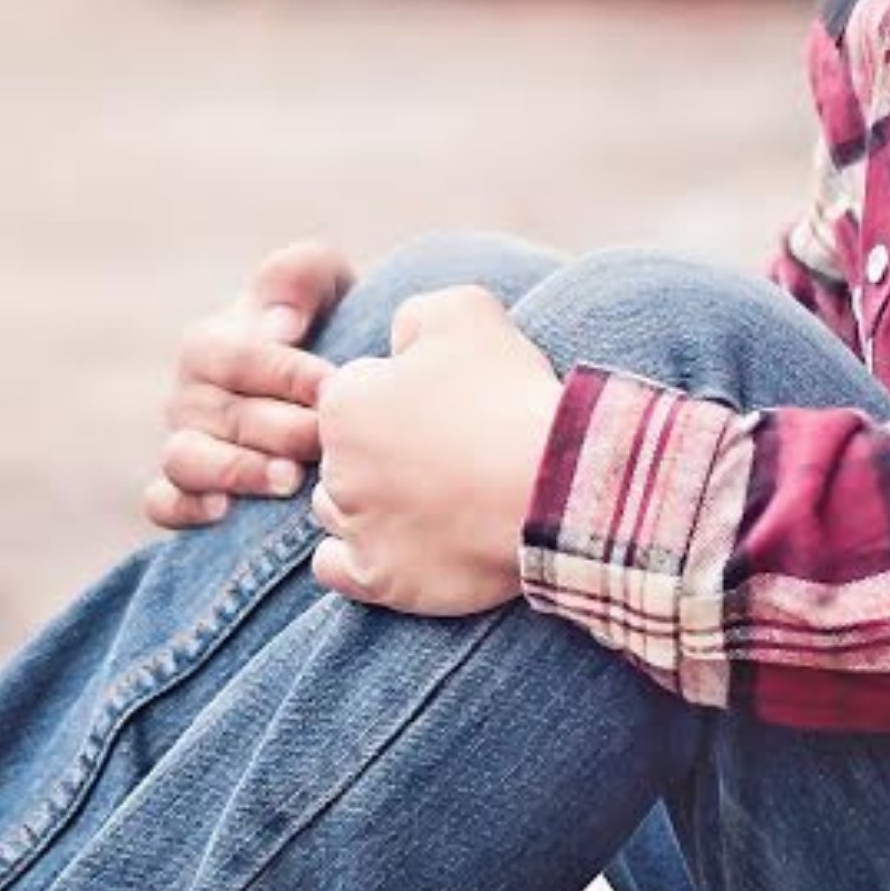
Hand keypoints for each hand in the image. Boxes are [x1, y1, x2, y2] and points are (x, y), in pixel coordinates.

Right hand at [142, 239, 356, 529]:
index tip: (333, 384)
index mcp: (213, 343)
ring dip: (235, 470)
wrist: (339, 399)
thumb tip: (277, 326)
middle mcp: (190, 395)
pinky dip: (185, 508)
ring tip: (289, 480)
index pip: (232, 355)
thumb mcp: (328, 287)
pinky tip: (225, 511)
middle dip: (275, 428)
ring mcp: (184, 445)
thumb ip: (300, 276)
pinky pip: (162, 504)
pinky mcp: (182, 494)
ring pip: (184, 460)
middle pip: (217, 413)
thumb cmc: (332, 332)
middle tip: (322, 439)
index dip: (282, 371)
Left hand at [309, 285, 560, 616]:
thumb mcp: (464, 311)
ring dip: (367, 500)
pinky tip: (392, 540)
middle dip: (382, 448)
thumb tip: (397, 340)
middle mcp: (334, 466)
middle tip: (446, 451)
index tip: (445, 405)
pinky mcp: (379, 579)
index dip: (400, 394)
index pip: (354, 392)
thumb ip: (413, 316)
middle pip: (343, 452)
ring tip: (429, 497)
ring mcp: (355, 527)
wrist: (555, 485)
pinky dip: (354, 556)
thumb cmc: (510, 395)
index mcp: (343, 401)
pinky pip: (335, 568)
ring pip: (336, 508)